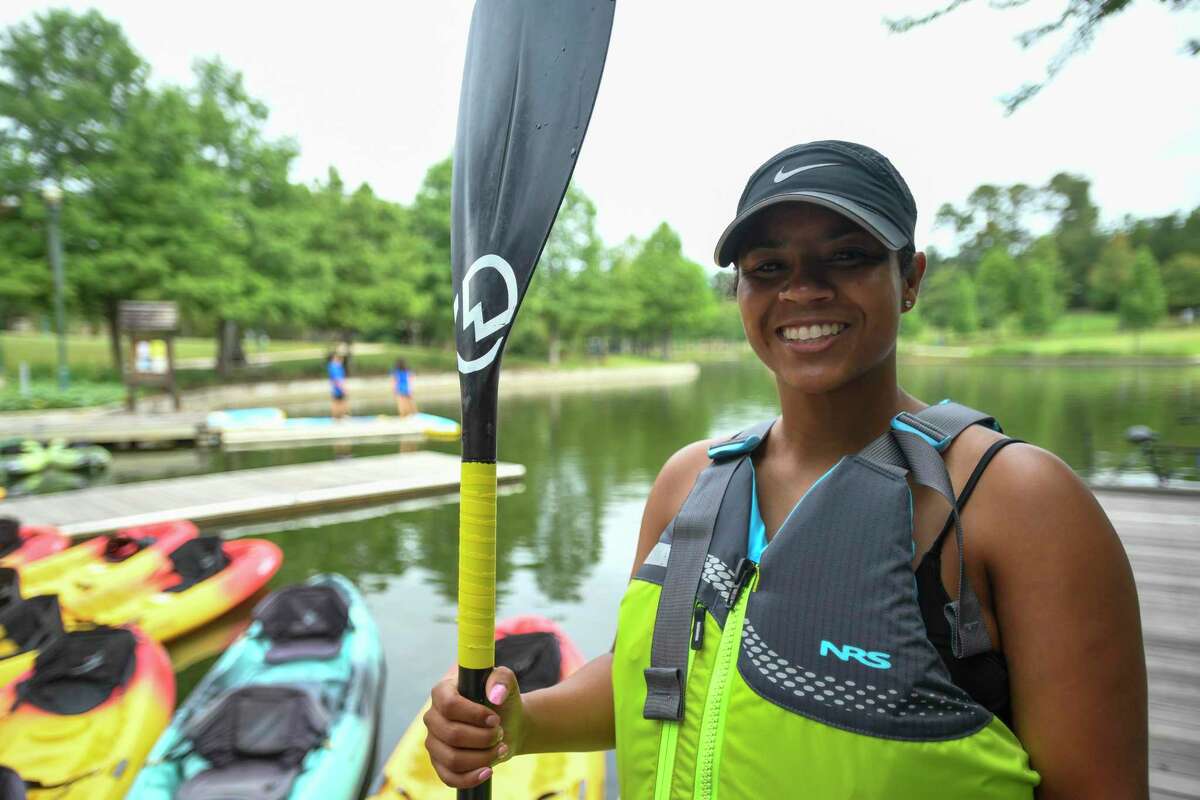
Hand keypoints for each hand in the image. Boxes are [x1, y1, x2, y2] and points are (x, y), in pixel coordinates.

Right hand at [423, 667, 523, 788]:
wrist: (507, 724)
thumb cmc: (502, 701)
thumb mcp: (506, 683)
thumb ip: (502, 678)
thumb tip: (495, 694)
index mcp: (442, 692)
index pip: (449, 705)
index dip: (474, 715)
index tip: (495, 719)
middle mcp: (433, 717)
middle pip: (452, 734)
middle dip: (484, 738)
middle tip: (500, 733)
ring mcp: (434, 742)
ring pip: (452, 759)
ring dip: (483, 757)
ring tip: (500, 749)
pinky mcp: (439, 763)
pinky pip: (449, 777)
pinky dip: (471, 777)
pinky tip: (488, 771)